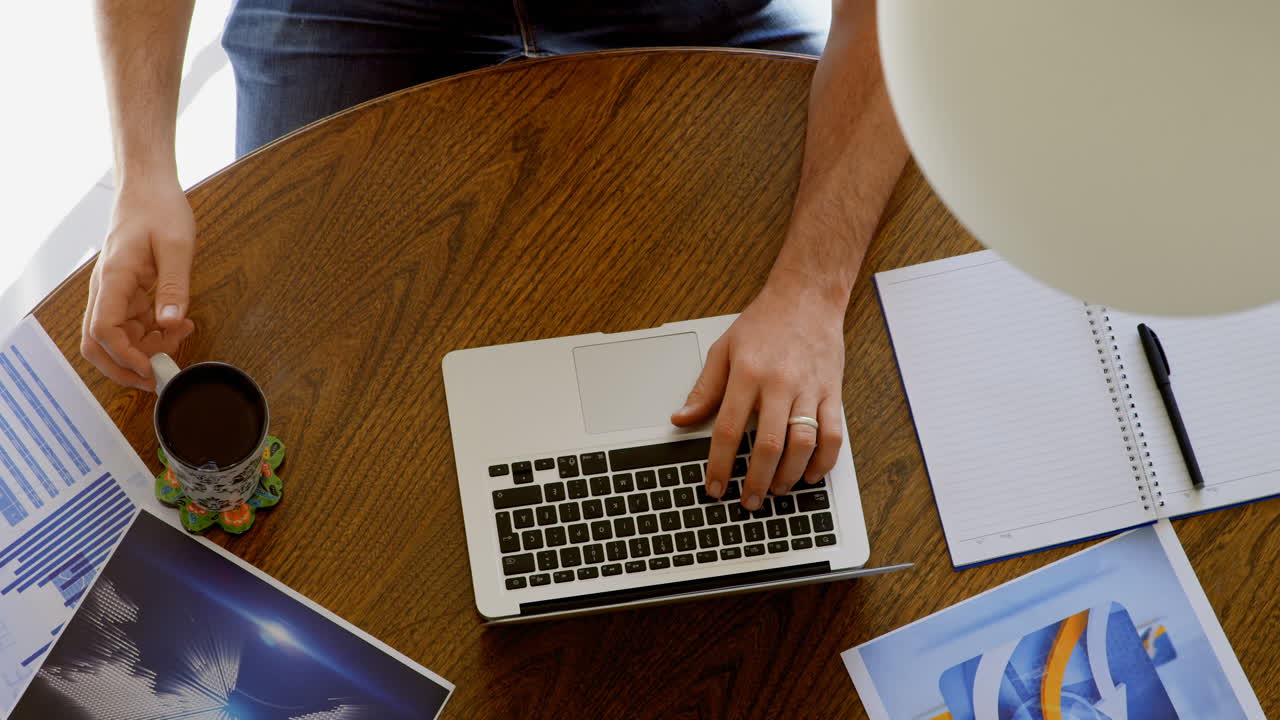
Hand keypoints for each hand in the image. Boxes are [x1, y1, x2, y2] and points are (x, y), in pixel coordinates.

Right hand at [81, 178, 195, 390]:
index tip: (152, 368)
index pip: (103, 330)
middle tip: (161, 376)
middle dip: (126, 366)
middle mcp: (106, 290)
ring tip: (182, 337)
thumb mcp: (176, 246)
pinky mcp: (126, 292)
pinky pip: (132, 324)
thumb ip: (174, 287)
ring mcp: (114, 293)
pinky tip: (178, 326)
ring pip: (117, 337)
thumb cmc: (159, 209)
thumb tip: (171, 324)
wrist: (148, 188)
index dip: (125, 356)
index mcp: (113, 278)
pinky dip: (152, 333)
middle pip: (98, 343)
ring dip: (146, 348)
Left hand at [671, 279, 846, 509]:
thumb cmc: (764, 323)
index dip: (720, 465)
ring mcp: (809, 389)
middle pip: (768, 444)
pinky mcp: (833, 392)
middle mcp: (779, 383)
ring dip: (788, 476)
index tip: (715, 487)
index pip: (729, 429)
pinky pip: (833, 435)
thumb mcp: (723, 350)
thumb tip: (682, 418)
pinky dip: (823, 461)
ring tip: (776, 491)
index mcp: (747, 373)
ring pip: (803, 444)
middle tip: (748, 501)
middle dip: (756, 481)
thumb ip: (704, 389)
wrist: (807, 297)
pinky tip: (809, 475)